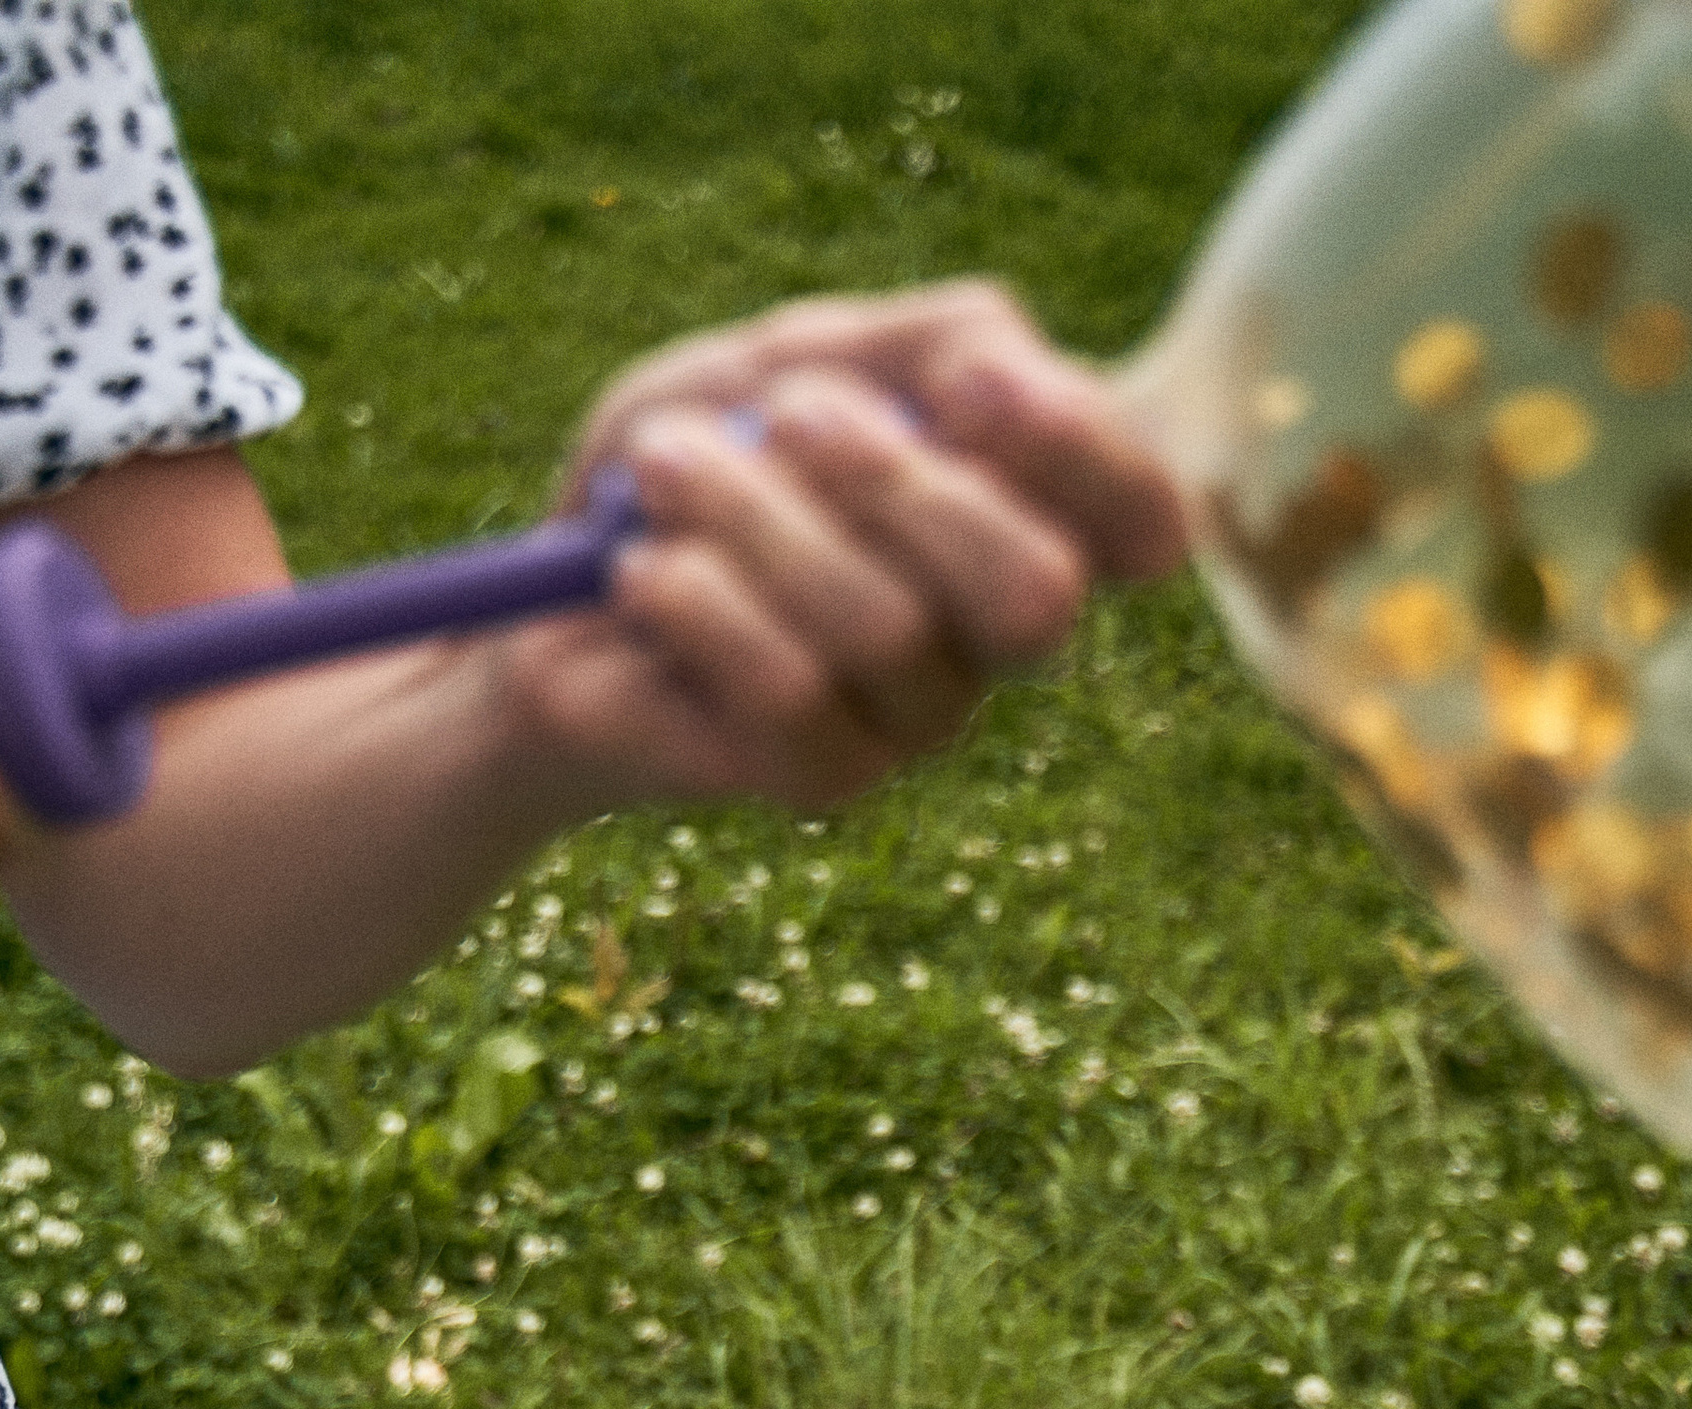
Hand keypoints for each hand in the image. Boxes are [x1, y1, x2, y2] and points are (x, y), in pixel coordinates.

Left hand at [490, 280, 1189, 814]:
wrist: (549, 590)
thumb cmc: (693, 462)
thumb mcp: (803, 354)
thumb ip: (927, 343)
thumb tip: (998, 376)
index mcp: (1014, 519)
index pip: (1142, 522)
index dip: (1086, 454)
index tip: (967, 384)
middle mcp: (989, 638)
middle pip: (1035, 596)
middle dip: (893, 481)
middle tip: (780, 417)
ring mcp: (914, 720)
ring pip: (883, 628)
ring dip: (749, 516)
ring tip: (662, 475)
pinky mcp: (825, 781)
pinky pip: (788, 690)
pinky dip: (696, 601)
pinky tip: (642, 575)